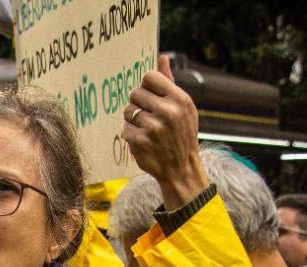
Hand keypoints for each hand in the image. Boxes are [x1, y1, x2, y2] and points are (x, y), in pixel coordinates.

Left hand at [121, 55, 209, 210]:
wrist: (182, 168)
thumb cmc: (181, 133)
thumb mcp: (183, 107)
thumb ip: (169, 82)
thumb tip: (161, 57)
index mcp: (179, 99)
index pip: (149, 76)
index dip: (146, 85)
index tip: (150, 95)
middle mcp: (167, 112)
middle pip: (135, 92)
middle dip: (138, 103)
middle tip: (148, 115)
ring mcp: (153, 127)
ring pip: (127, 110)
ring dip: (132, 118)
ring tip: (146, 128)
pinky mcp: (140, 141)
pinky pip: (124, 128)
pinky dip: (129, 133)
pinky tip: (142, 139)